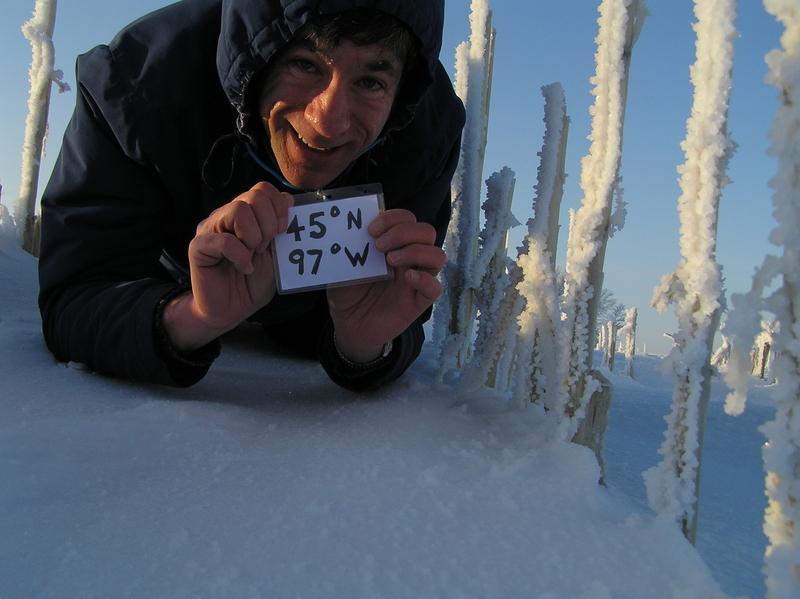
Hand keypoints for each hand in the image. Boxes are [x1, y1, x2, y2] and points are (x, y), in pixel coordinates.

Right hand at [163, 182, 292, 351]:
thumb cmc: (252, 283)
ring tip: (253, 255)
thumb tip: (289, 200)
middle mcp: (226, 216)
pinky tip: (244, 268)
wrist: (232, 310)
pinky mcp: (198, 247)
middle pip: (253, 196)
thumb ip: (282, 229)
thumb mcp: (276, 254)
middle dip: (269, 224)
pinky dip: (241, 256)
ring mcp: (210, 229)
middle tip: (264, 247)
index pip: (263, 189)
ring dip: (254, 237)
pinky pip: (224, 240)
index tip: (283, 231)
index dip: (279, 207)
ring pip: (238, 210)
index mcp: (245, 214)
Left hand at [326, 209, 445, 362]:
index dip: (393, 218)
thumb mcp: (343, 266)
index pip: (407, 219)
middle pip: (426, 232)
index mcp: (393, 244)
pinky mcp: (418, 302)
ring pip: (437, 256)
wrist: (348, 325)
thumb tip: (351, 228)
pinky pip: (435, 288)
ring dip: (416, 252)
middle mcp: (408, 258)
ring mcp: (415, 279)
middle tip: (379, 246)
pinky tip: (407, 279)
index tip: (371, 230)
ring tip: (391, 261)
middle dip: (403, 232)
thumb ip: (349, 248)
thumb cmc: (347, 292)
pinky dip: (425, 279)